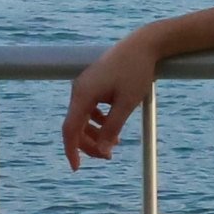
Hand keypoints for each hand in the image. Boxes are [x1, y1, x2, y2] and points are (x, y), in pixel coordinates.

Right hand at [60, 33, 158, 169]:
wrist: (143, 44)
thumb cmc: (136, 71)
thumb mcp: (127, 103)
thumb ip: (112, 128)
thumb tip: (102, 151)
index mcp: (83, 94)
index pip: (70, 129)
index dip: (71, 150)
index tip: (77, 168)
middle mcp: (79, 90)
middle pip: (76, 126)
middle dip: (89, 144)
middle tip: (109, 157)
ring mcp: (85, 86)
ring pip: (83, 118)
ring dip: (95, 133)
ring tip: (115, 143)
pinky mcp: (93, 83)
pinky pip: (89, 108)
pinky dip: (98, 121)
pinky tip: (112, 127)